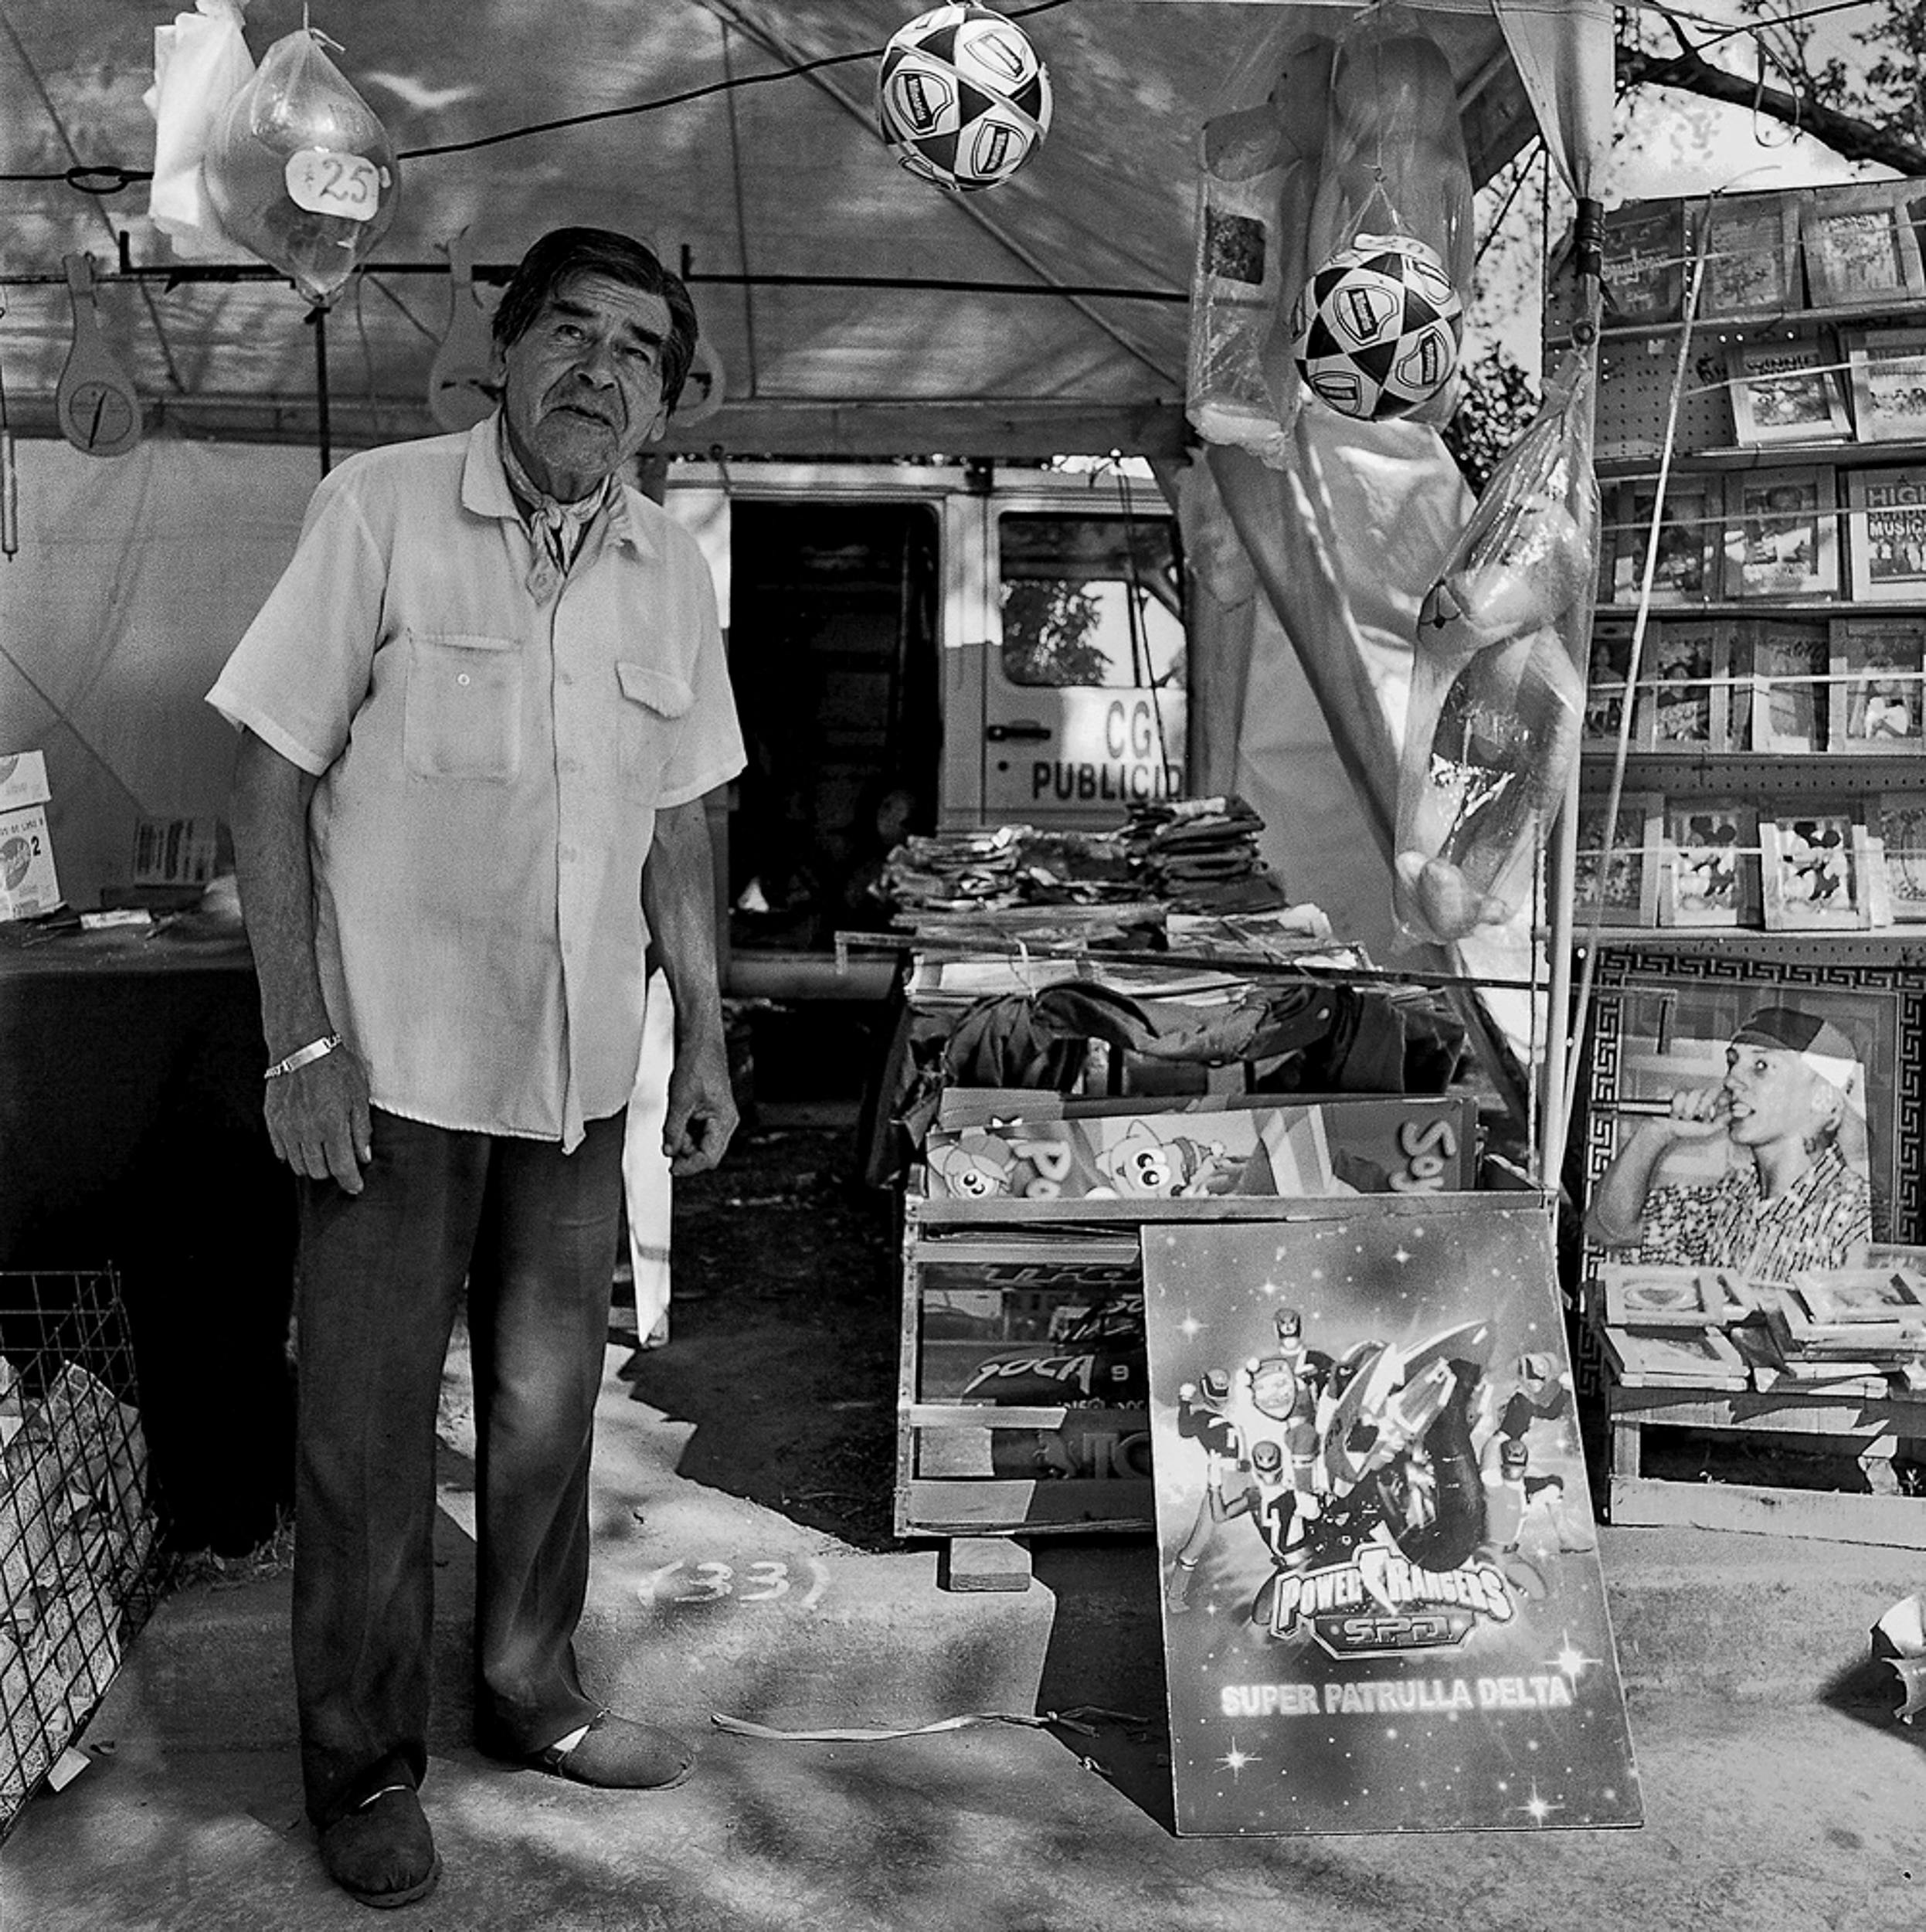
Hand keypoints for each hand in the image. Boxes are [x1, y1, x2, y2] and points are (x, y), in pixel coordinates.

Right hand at [263, 1046, 372, 1193]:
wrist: (302, 1047)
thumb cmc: (334, 1066)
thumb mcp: (359, 1095)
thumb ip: (361, 1129)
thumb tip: (363, 1156)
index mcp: (332, 1125)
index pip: (341, 1167)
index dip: (350, 1182)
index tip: (355, 1186)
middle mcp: (307, 1131)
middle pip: (319, 1171)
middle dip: (333, 1171)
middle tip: (341, 1160)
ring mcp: (287, 1128)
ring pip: (299, 1165)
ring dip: (313, 1164)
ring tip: (323, 1151)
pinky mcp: (272, 1122)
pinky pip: (281, 1152)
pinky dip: (294, 1154)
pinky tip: (304, 1143)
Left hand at [662, 1039, 737, 1177]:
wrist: (700, 1043)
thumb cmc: (696, 1066)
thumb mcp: (680, 1101)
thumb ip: (674, 1130)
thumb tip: (669, 1151)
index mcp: (724, 1121)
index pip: (709, 1158)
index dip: (689, 1166)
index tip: (671, 1168)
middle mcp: (725, 1122)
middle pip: (705, 1153)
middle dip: (685, 1150)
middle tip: (669, 1138)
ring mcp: (718, 1118)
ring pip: (698, 1142)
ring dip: (682, 1138)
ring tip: (673, 1119)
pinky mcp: (709, 1112)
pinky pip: (696, 1130)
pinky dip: (683, 1128)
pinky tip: (677, 1115)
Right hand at [1661, 1083, 1731, 1141]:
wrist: (1665, 1129)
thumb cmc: (1685, 1130)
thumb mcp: (1706, 1130)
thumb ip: (1720, 1124)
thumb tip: (1731, 1114)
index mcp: (1712, 1105)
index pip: (1723, 1094)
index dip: (1724, 1097)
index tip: (1722, 1104)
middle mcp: (1702, 1096)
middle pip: (1711, 1091)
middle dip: (1705, 1104)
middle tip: (1698, 1115)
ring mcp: (1689, 1092)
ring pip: (1695, 1093)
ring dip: (1688, 1110)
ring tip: (1684, 1118)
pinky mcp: (1676, 1091)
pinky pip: (1680, 1094)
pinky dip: (1677, 1107)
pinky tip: (1675, 1113)